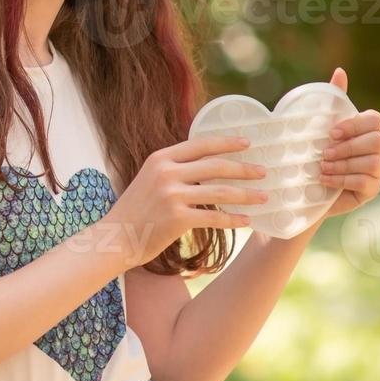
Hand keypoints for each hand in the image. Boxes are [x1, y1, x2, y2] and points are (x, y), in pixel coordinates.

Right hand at [106, 136, 269, 269]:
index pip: (200, 144)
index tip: (247, 143)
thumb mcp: (150, 179)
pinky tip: (247, 221)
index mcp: (160, 158)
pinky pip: (214, 217)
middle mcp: (166, 173)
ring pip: (219, 192)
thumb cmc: (135, 211)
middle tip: (264, 172)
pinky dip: (233, 219)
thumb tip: (208, 166)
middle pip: (215, 166)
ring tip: (264, 197)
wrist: (116, 237)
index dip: (226, 142)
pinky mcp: (177, 219)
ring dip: (246, 195)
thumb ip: (174, 169)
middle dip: (244, 169)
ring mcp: (171, 195)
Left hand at [316, 67, 379, 218]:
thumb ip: (331, 99)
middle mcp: (376, 148)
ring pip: (374, 163)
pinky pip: (366, 182)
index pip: (376, 120)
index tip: (331, 132)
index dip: (356, 125)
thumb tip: (340, 71)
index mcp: (365, 130)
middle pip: (378, 141)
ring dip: (344, 164)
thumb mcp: (318, 125)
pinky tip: (325, 179)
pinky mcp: (372, 189)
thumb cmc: (314, 152)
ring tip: (321, 167)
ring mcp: (377, 170)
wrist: (305, 187)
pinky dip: (343, 180)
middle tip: (324, 152)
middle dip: (349, 147)